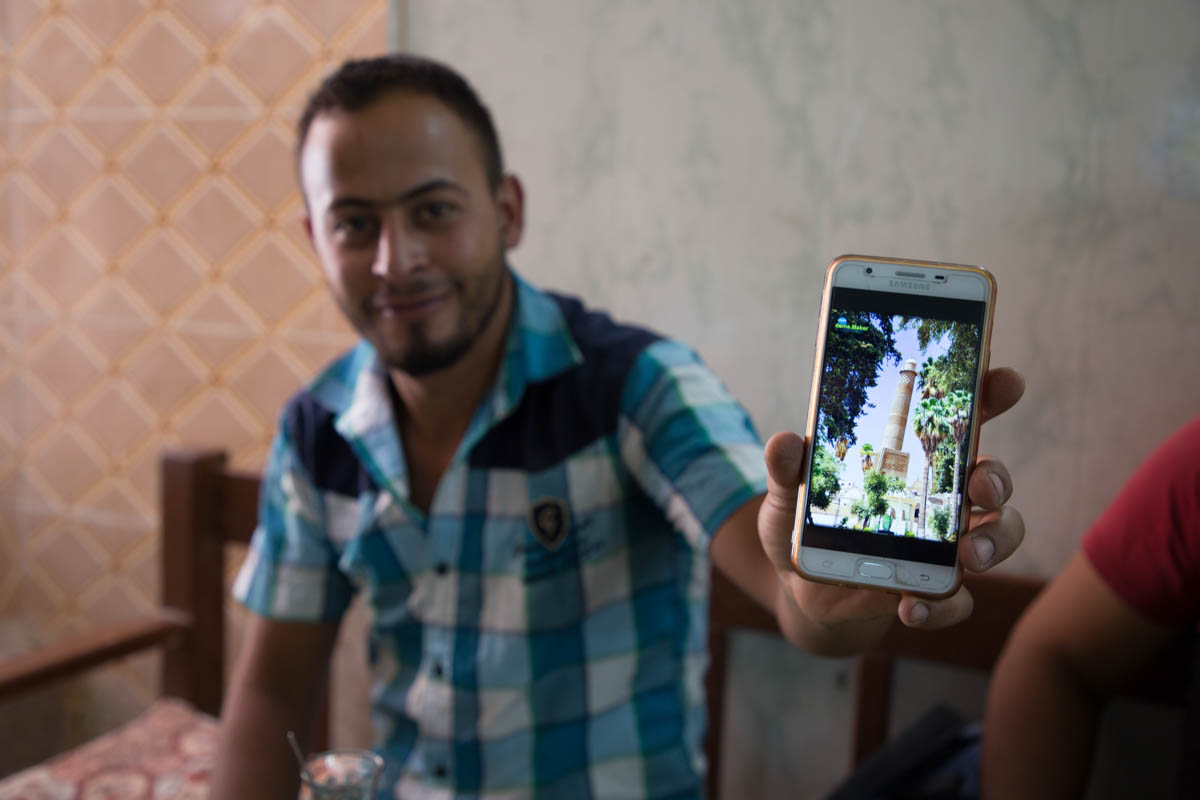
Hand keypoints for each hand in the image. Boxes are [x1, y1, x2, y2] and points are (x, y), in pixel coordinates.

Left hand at [757, 367, 1026, 634]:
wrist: (801, 587)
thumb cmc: (806, 526)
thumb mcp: (789, 494)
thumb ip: (788, 469)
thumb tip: (785, 442)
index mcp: (912, 459)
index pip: (962, 419)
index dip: (991, 395)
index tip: (1007, 383)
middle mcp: (940, 498)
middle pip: (992, 479)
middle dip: (996, 481)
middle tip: (981, 490)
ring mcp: (943, 544)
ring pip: (998, 534)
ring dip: (995, 542)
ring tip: (970, 556)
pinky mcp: (931, 587)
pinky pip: (957, 598)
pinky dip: (941, 606)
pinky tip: (909, 607)